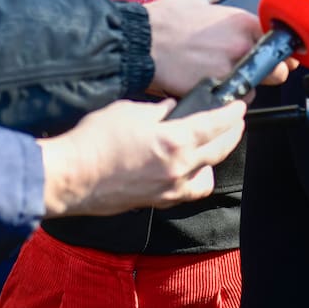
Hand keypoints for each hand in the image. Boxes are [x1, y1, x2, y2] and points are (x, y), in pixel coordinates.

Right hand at [39, 98, 246, 216]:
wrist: (70, 176)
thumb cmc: (95, 141)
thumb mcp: (130, 110)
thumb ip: (158, 110)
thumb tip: (173, 109)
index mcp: (175, 141)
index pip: (216, 124)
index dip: (231, 113)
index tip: (239, 106)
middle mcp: (179, 168)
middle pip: (220, 150)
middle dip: (232, 133)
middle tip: (235, 121)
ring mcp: (170, 189)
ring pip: (208, 175)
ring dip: (215, 159)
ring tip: (213, 145)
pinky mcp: (157, 202)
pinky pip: (188, 191)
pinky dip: (195, 178)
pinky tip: (189, 168)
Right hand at [144, 0, 281, 96]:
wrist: (140, 43)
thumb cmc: (163, 22)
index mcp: (242, 22)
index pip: (278, 40)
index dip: (280, 49)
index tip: (279, 54)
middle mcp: (241, 46)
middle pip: (278, 69)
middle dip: (273, 72)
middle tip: (259, 71)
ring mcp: (230, 70)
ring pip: (257, 87)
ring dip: (249, 85)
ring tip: (231, 79)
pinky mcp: (216, 89)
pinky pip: (234, 99)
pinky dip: (231, 98)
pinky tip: (218, 89)